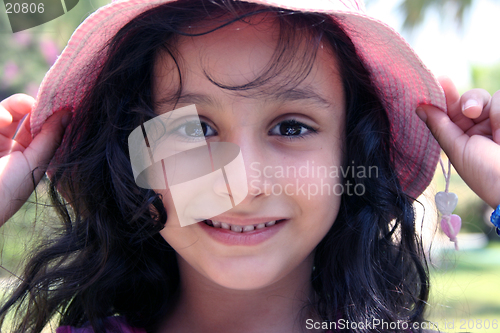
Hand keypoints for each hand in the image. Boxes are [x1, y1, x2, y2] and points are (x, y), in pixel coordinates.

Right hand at [0, 94, 69, 225]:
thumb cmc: (8, 189)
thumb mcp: (35, 163)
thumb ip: (50, 137)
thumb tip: (68, 112)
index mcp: (25, 155)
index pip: (37, 127)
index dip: (45, 114)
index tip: (56, 104)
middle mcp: (6, 146)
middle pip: (18, 114)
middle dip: (25, 105)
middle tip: (30, 103)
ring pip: (1, 113)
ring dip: (8, 108)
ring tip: (6, 117)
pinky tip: (2, 119)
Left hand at [416, 76, 499, 207]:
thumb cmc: (484, 173)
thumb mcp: (457, 150)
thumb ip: (440, 126)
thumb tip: (419, 106)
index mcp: (462, 135)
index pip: (450, 110)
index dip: (443, 96)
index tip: (438, 80)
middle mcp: (481, 126)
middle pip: (470, 99)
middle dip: (469, 101)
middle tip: (470, 111)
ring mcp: (498, 122)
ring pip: (491, 97)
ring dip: (491, 112)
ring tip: (495, 135)